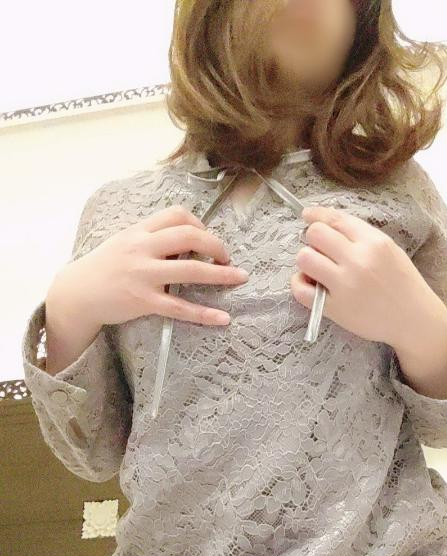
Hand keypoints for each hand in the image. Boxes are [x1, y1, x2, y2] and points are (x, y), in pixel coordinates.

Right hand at [49, 205, 249, 327]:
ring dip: (221, 274)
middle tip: (227, 257)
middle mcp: (142, 249)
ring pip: (190, 271)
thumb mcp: (125, 241)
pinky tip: (223, 318)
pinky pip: (180, 308)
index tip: (207, 237)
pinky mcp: (144, 302)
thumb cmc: (106, 266)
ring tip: (241, 277)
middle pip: (188, 236)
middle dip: (216, 245)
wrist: (76, 294)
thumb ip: (154, 236)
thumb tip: (189, 236)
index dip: (199, 224)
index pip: (176, 214)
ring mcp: (143, 276)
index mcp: (139, 231)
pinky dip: (205, 314)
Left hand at [290, 205, 446, 346]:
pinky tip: (311, 284)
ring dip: (307, 260)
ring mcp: (345, 285)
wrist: (414, 320)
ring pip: (304, 258)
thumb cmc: (402, 284)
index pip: (335, 219)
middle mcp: (358, 261)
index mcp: (375, 243)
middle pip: (315, 234)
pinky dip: (300, 284)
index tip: (307, 215)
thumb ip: (360, 236)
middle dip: (313, 239)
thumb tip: (326, 223)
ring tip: (318, 268)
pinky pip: (300, 289)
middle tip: (321, 250)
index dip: (317, 215)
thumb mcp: (390, 250)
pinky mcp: (334, 309)